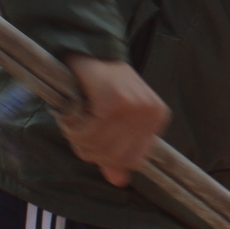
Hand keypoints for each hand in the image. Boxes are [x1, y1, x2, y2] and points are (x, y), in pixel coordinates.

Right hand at [58, 55, 170, 185]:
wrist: (89, 47)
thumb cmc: (101, 82)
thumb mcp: (113, 118)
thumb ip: (116, 150)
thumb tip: (119, 181)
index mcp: (157, 116)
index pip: (134, 160)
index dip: (108, 159)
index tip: (92, 144)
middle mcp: (150, 113)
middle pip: (116, 157)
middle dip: (91, 150)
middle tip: (78, 132)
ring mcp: (134, 107)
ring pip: (101, 147)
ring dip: (79, 139)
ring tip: (74, 121)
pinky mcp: (115, 102)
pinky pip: (89, 133)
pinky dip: (74, 128)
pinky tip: (72, 113)